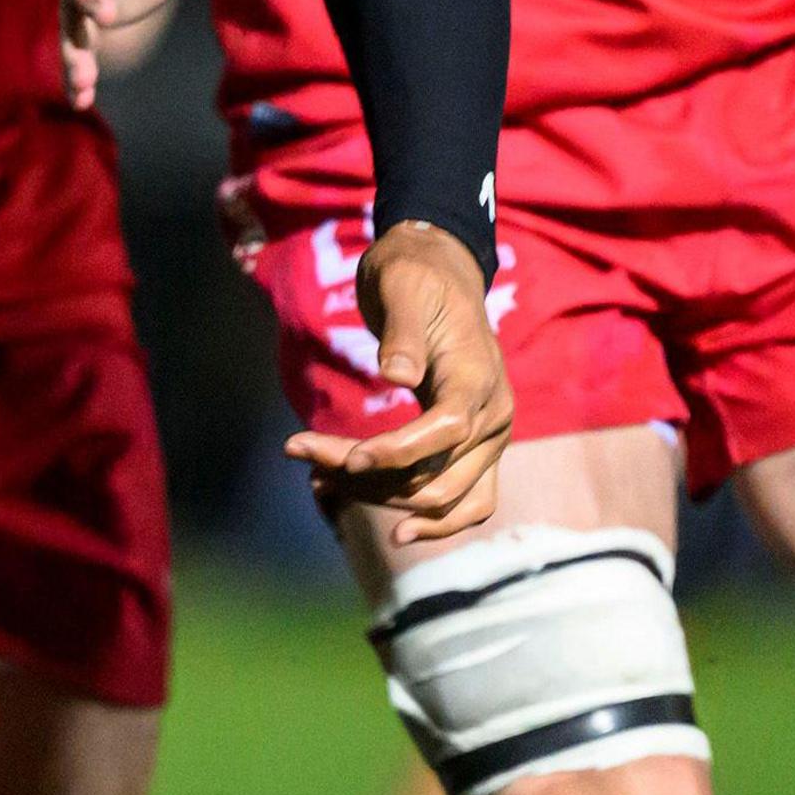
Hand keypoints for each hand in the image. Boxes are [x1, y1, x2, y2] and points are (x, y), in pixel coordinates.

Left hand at [286, 221, 513, 544]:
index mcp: (478, 374)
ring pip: (439, 498)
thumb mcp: (402, 285)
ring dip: (377, 497)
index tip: (345, 458)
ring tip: (317, 481)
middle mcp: (494, 417)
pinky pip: (461, 505)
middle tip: (300, 451)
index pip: (447, 427)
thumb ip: (403, 331)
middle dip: (365, 475)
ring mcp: (489, 441)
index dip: (397, 450)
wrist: (439, 274)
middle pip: (436, 474)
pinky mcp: (474, 453)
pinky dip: (420, 519)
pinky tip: (367, 512)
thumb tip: (397, 375)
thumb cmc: (414, 275)